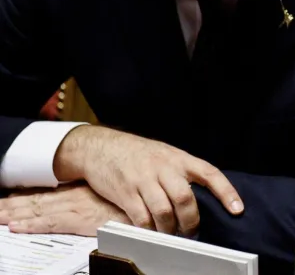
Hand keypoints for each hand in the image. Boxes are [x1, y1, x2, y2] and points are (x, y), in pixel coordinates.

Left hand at [0, 184, 128, 235]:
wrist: (154, 203)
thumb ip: (105, 202)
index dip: (29, 197)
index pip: (50, 195)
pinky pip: (51, 223)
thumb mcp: (119, 198)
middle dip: (15, 205)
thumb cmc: (140, 201)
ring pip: (39, 211)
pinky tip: (16, 227)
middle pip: (39, 202)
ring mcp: (77, 208)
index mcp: (84, 193)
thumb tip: (100, 205)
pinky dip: (32, 224)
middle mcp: (77, 198)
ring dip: (16, 213)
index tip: (12, 198)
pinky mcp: (81, 220)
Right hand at [53, 126, 242, 235]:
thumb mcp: (166, 155)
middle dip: (191, 220)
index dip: (226, 192)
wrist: (101, 147)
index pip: (210, 173)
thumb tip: (206, 196)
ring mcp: (143, 180)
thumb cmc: (138, 154)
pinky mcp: (125, 193)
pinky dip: (149, 229)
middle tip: (192, 232)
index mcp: (180, 158)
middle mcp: (164, 168)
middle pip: (185, 198)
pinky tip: (151, 232)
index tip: (237, 209)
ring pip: (163, 211)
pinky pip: (141, 218)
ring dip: (170, 229)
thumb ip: (184, 172)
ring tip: (171, 235)